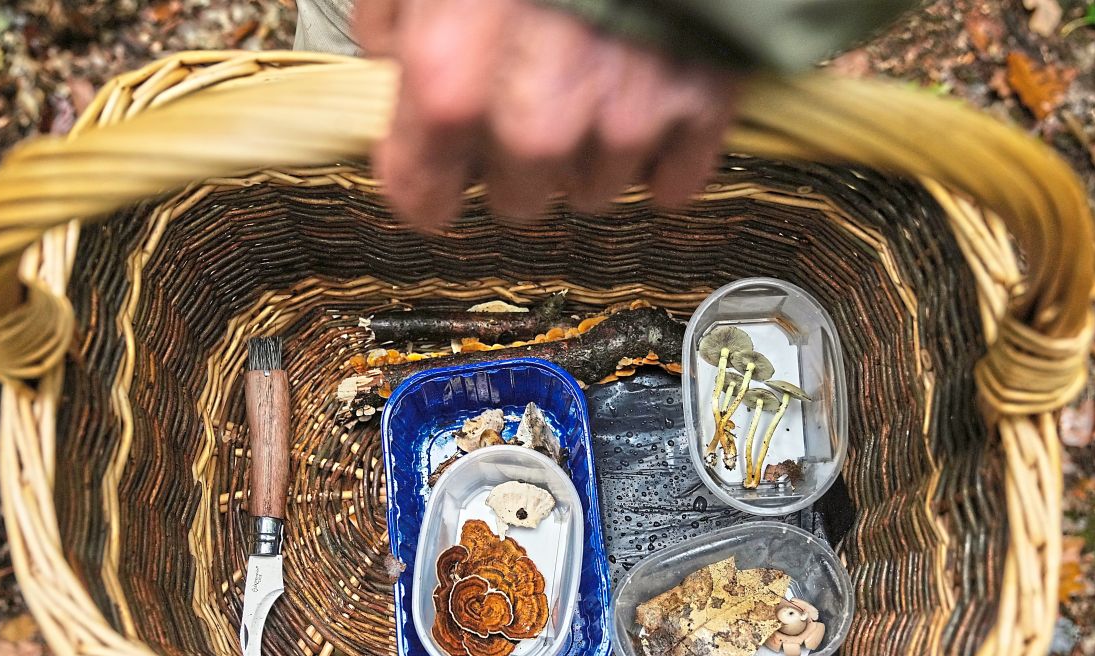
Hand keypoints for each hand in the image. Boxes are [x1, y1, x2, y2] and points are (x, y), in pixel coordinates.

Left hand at [355, 0, 740, 229]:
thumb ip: (396, 12)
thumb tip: (393, 53)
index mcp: (454, 78)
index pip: (424, 193)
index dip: (424, 187)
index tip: (430, 177)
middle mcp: (539, 119)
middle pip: (518, 199)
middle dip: (511, 167)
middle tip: (520, 109)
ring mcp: (627, 114)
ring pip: (594, 190)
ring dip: (584, 156)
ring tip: (587, 89)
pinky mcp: (702, 98)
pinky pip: (674, 181)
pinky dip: (661, 159)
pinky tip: (646, 108)